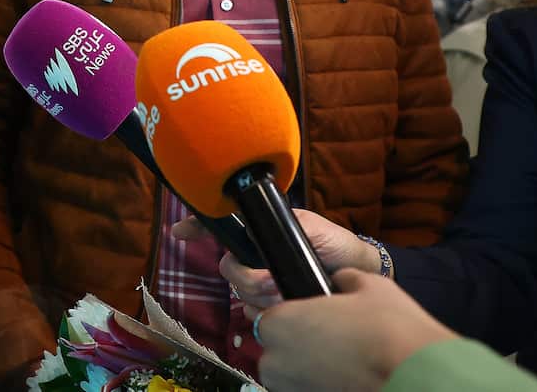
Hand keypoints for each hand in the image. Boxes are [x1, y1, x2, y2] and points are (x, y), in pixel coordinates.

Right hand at [173, 209, 384, 318]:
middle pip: (229, 269)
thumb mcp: (310, 226)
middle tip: (272, 280)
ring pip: (240, 292)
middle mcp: (256, 256)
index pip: (222, 228)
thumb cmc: (335, 244)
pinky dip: (266, 310)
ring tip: (287, 291)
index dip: (197, 228)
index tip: (180, 231)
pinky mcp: (271, 303)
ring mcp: (262, 280)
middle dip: (249, 278)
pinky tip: (284, 304)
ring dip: (263, 295)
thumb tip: (258, 236)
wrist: (356, 273)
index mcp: (261, 233)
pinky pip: (253, 310)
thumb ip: (283, 227)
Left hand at [254, 269, 457, 391]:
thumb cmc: (388, 328)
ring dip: (308, 368)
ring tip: (343, 360)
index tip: (316, 318)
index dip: (294, 316)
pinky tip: (347, 377)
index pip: (270, 317)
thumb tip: (340, 280)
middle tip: (333, 339)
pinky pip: (306, 389)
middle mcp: (276, 360)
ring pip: (290, 375)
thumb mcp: (368, 284)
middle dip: (299, 344)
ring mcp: (290, 389)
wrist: (415, 376)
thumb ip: (343, 279)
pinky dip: (320, 385)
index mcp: (280, 322)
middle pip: (277, 349)